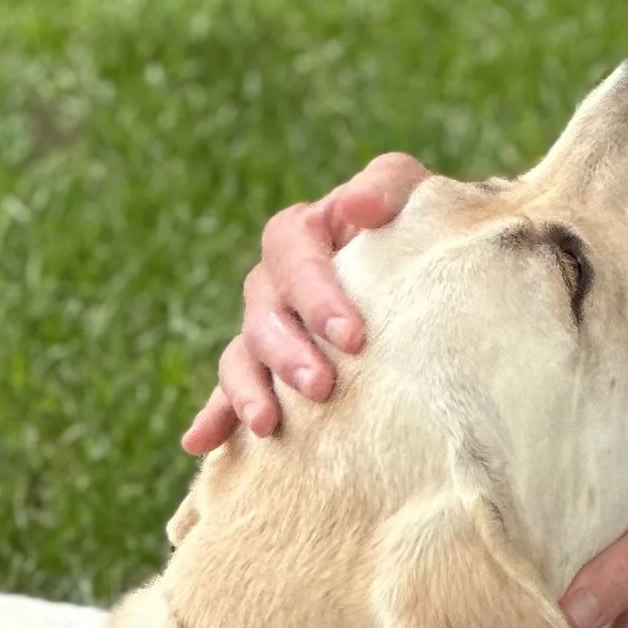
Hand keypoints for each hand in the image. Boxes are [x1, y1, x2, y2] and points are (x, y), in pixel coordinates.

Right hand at [180, 153, 428, 453]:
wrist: (428, 269)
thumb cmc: (419, 226)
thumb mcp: (412, 191)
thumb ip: (386, 186)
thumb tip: (356, 207)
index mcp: (302, 234)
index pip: (295, 257)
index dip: (318, 297)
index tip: (354, 338)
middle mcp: (275, 281)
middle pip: (264, 313)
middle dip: (289, 352)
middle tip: (322, 387)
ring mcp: (267, 328)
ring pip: (242, 355)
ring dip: (248, 390)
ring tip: (268, 424)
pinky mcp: (270, 369)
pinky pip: (231, 391)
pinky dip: (215, 416)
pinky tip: (198, 442)